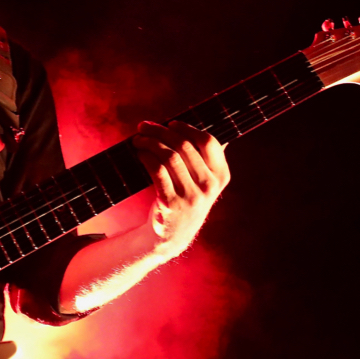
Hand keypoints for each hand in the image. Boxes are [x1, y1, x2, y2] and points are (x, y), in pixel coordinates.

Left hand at [131, 120, 229, 259]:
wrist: (171, 235)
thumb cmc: (184, 200)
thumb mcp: (202, 182)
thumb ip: (202, 158)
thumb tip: (185, 125)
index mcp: (221, 176)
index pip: (208, 141)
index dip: (188, 128)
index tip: (171, 123)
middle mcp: (209, 186)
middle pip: (184, 145)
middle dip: (160, 131)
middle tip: (144, 126)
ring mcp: (191, 196)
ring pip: (169, 156)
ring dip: (150, 142)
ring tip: (138, 139)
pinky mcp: (171, 203)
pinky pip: (157, 170)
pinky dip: (146, 157)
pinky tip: (139, 153)